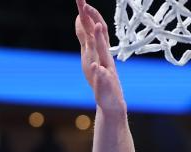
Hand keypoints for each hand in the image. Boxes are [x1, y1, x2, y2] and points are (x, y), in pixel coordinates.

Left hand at [75, 0, 125, 114]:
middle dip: (94, 20)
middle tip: (86, 6)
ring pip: (103, 52)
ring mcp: (106, 69)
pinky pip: (102, 77)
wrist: (111, 102)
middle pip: (100, 35)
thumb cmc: (100, 78)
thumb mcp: (90, 54)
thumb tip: (79, 19)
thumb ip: (86, 37)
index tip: (82, 1)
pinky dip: (99, 72)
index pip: (95, 29)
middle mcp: (105, 56)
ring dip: (101, 40)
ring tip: (98, 28)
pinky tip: (95, 67)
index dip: (89, 15)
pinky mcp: (105, 84)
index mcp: (100, 50)